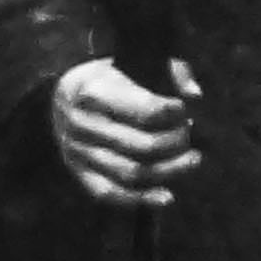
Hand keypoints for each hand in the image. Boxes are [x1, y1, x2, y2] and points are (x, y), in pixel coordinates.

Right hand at [53, 56, 199, 209]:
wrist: (64, 92)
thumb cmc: (111, 75)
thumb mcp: (134, 61)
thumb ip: (170, 71)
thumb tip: (196, 95)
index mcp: (93, 91)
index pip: (144, 111)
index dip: (173, 113)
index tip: (185, 109)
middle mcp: (81, 124)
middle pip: (142, 146)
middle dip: (176, 142)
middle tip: (190, 132)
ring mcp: (76, 151)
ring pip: (131, 173)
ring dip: (169, 171)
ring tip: (192, 159)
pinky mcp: (77, 172)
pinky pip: (109, 194)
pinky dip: (140, 200)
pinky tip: (167, 197)